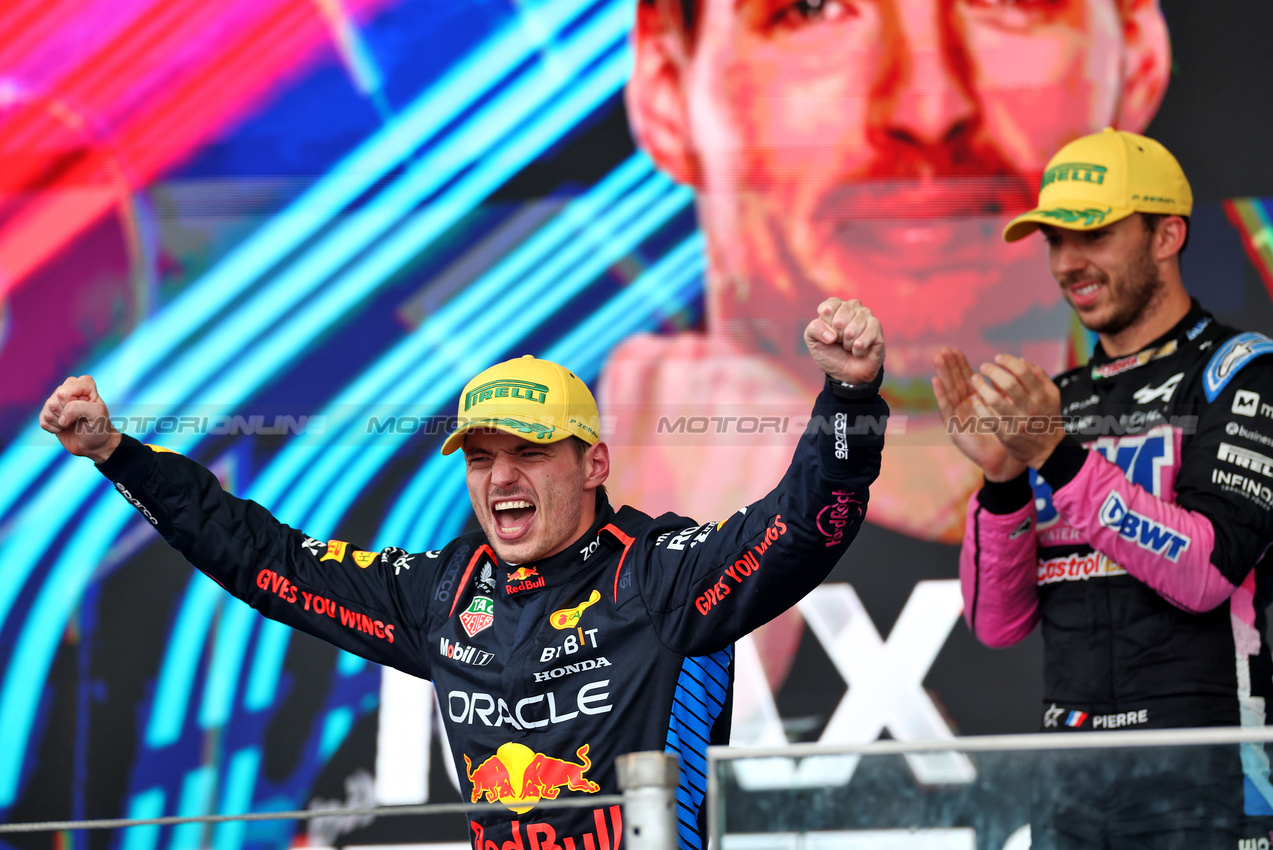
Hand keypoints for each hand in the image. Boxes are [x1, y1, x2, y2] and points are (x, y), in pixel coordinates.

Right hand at [39, 376, 120, 462]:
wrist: (94, 444)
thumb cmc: (99, 428)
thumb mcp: (97, 415)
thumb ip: (79, 408)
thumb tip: (61, 417)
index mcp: (84, 383)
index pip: (64, 392)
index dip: (72, 406)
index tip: (86, 411)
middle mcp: (69, 387)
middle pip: (54, 401)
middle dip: (66, 415)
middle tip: (79, 418)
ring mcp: (57, 399)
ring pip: (48, 410)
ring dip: (61, 423)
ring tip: (73, 423)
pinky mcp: (48, 412)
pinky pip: (42, 421)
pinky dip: (54, 428)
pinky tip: (65, 427)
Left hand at [804, 297, 883, 384]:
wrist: (846, 373)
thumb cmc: (830, 353)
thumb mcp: (813, 341)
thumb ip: (814, 329)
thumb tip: (831, 334)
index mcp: (835, 306)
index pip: (827, 308)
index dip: (825, 326)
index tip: (828, 334)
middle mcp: (852, 307)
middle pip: (839, 321)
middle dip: (838, 337)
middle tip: (840, 342)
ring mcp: (866, 316)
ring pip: (852, 330)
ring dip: (848, 344)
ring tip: (849, 346)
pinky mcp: (877, 327)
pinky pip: (865, 337)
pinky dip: (858, 349)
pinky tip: (859, 350)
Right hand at [931, 348, 1027, 482]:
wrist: (1005, 463)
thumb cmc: (1011, 436)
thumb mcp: (1012, 408)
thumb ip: (1008, 390)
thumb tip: (1020, 364)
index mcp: (978, 401)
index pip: (967, 379)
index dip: (961, 365)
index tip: (956, 350)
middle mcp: (966, 408)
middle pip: (955, 383)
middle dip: (949, 366)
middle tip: (943, 350)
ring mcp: (959, 418)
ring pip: (949, 392)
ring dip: (943, 375)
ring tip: (937, 359)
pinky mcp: (955, 429)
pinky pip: (947, 409)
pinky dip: (940, 395)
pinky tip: (935, 381)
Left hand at [969, 354, 1064, 469]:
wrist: (1047, 449)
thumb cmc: (1046, 417)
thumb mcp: (1051, 396)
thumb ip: (1039, 377)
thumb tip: (1022, 360)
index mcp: (1042, 395)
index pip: (1023, 371)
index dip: (1008, 361)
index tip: (997, 357)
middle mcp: (1030, 407)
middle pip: (1008, 383)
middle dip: (992, 371)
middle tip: (983, 366)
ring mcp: (1017, 421)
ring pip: (994, 400)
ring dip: (981, 386)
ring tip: (974, 379)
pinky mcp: (1006, 433)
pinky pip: (988, 416)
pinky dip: (979, 405)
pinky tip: (975, 398)